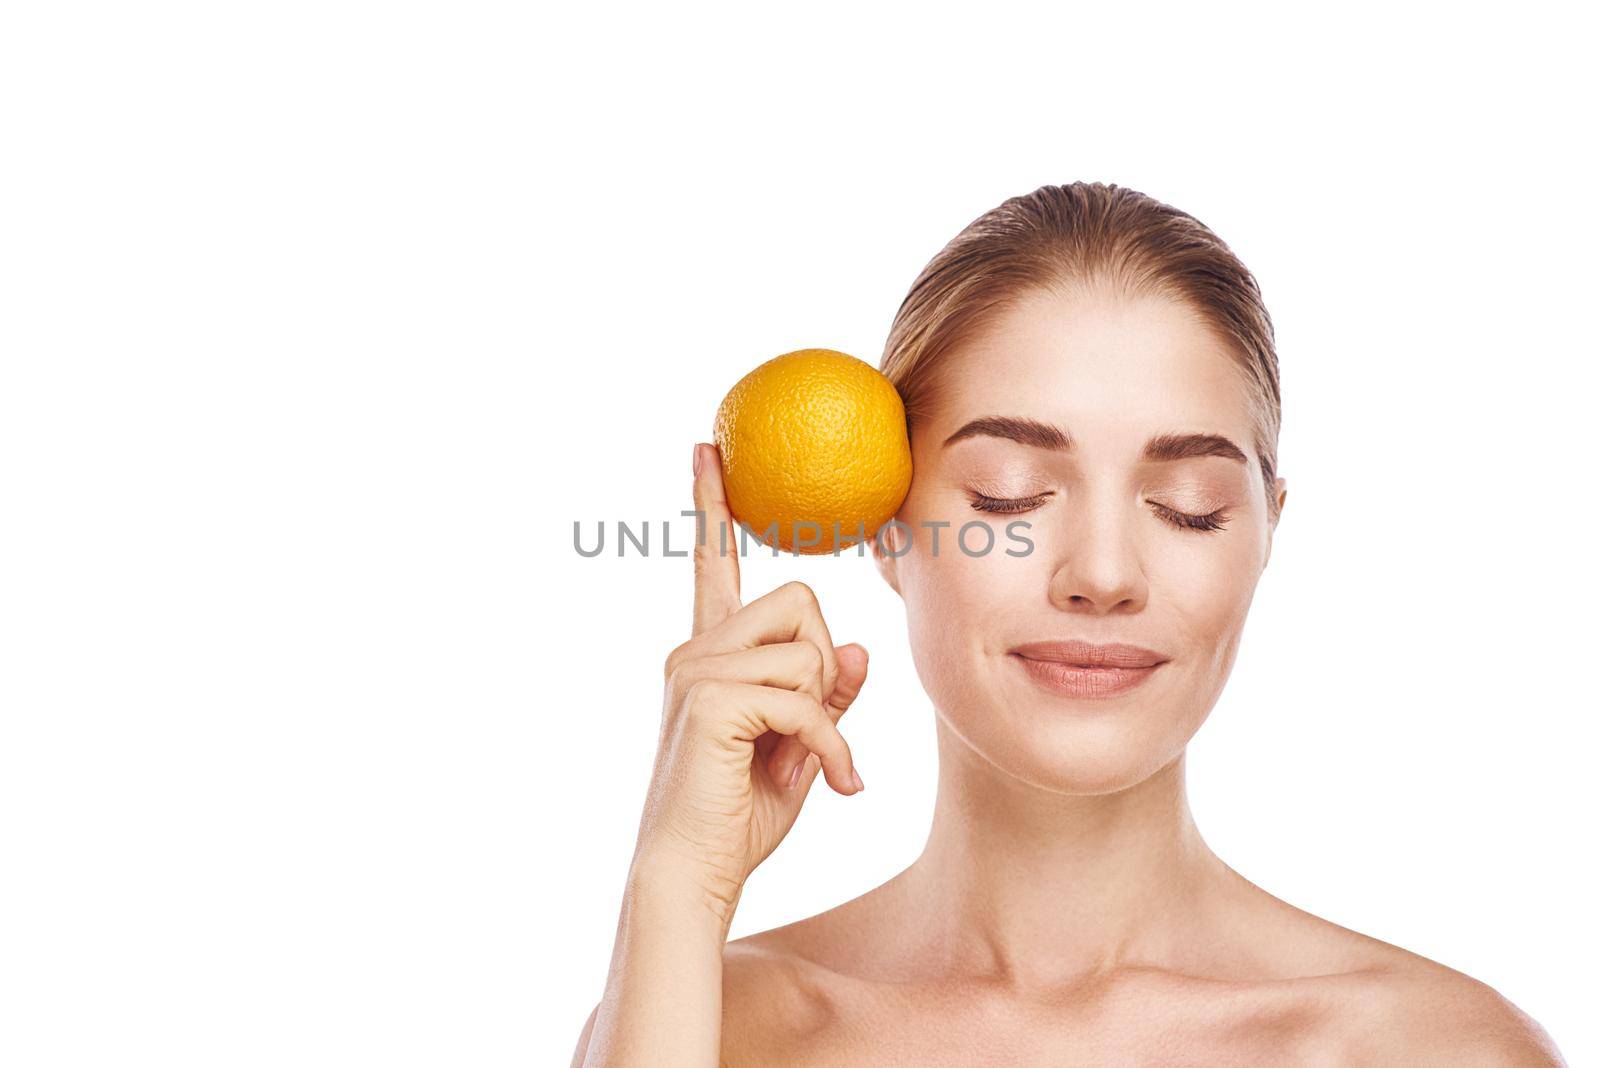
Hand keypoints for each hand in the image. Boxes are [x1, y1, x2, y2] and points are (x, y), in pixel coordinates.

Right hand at [631, 442, 868, 927]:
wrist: (693, 874)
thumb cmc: (739, 818)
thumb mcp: (800, 747)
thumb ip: (826, 694)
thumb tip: (857, 646)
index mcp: (709, 653)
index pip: (714, 565)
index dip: (711, 505)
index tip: (706, 448)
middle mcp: (695, 649)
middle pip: (800, 600)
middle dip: (825, 663)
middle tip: (809, 729)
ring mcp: (696, 669)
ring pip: (809, 646)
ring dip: (827, 711)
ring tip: (808, 761)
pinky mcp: (709, 697)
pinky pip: (807, 695)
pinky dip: (831, 744)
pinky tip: (832, 784)